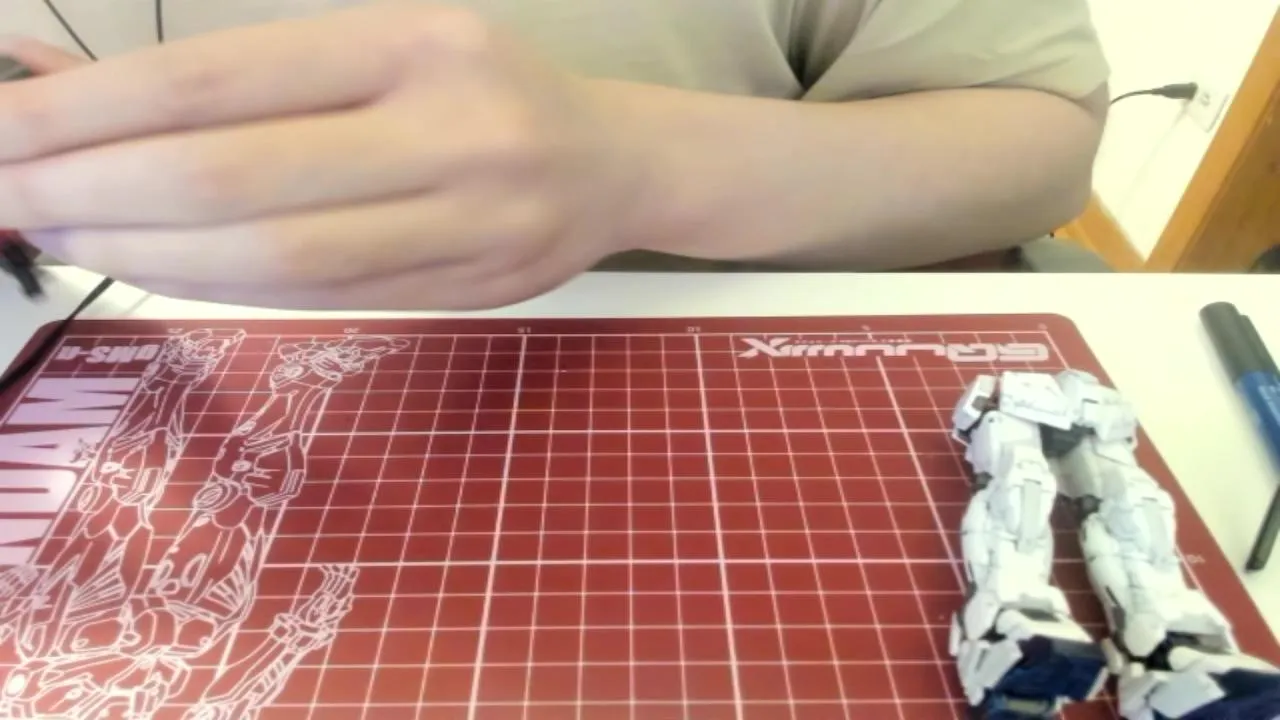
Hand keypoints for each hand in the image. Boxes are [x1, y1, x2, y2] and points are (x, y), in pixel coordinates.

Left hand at [0, 3, 648, 309]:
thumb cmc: (482, 86)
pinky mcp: (473, 289)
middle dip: (95, 195)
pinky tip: (152, 270)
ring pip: (279, 257)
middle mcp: (450, 131)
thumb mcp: (374, 42)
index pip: (224, 81)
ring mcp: (471, 222)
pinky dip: (221, 286)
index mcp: (416, 43)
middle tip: (3, 198)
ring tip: (58, 237)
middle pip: (238, 180)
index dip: (96, 114)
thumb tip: (60, 88)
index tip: (4, 135)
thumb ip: (235, 74)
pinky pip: (324, 297)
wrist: (618, 163)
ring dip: (147, 255)